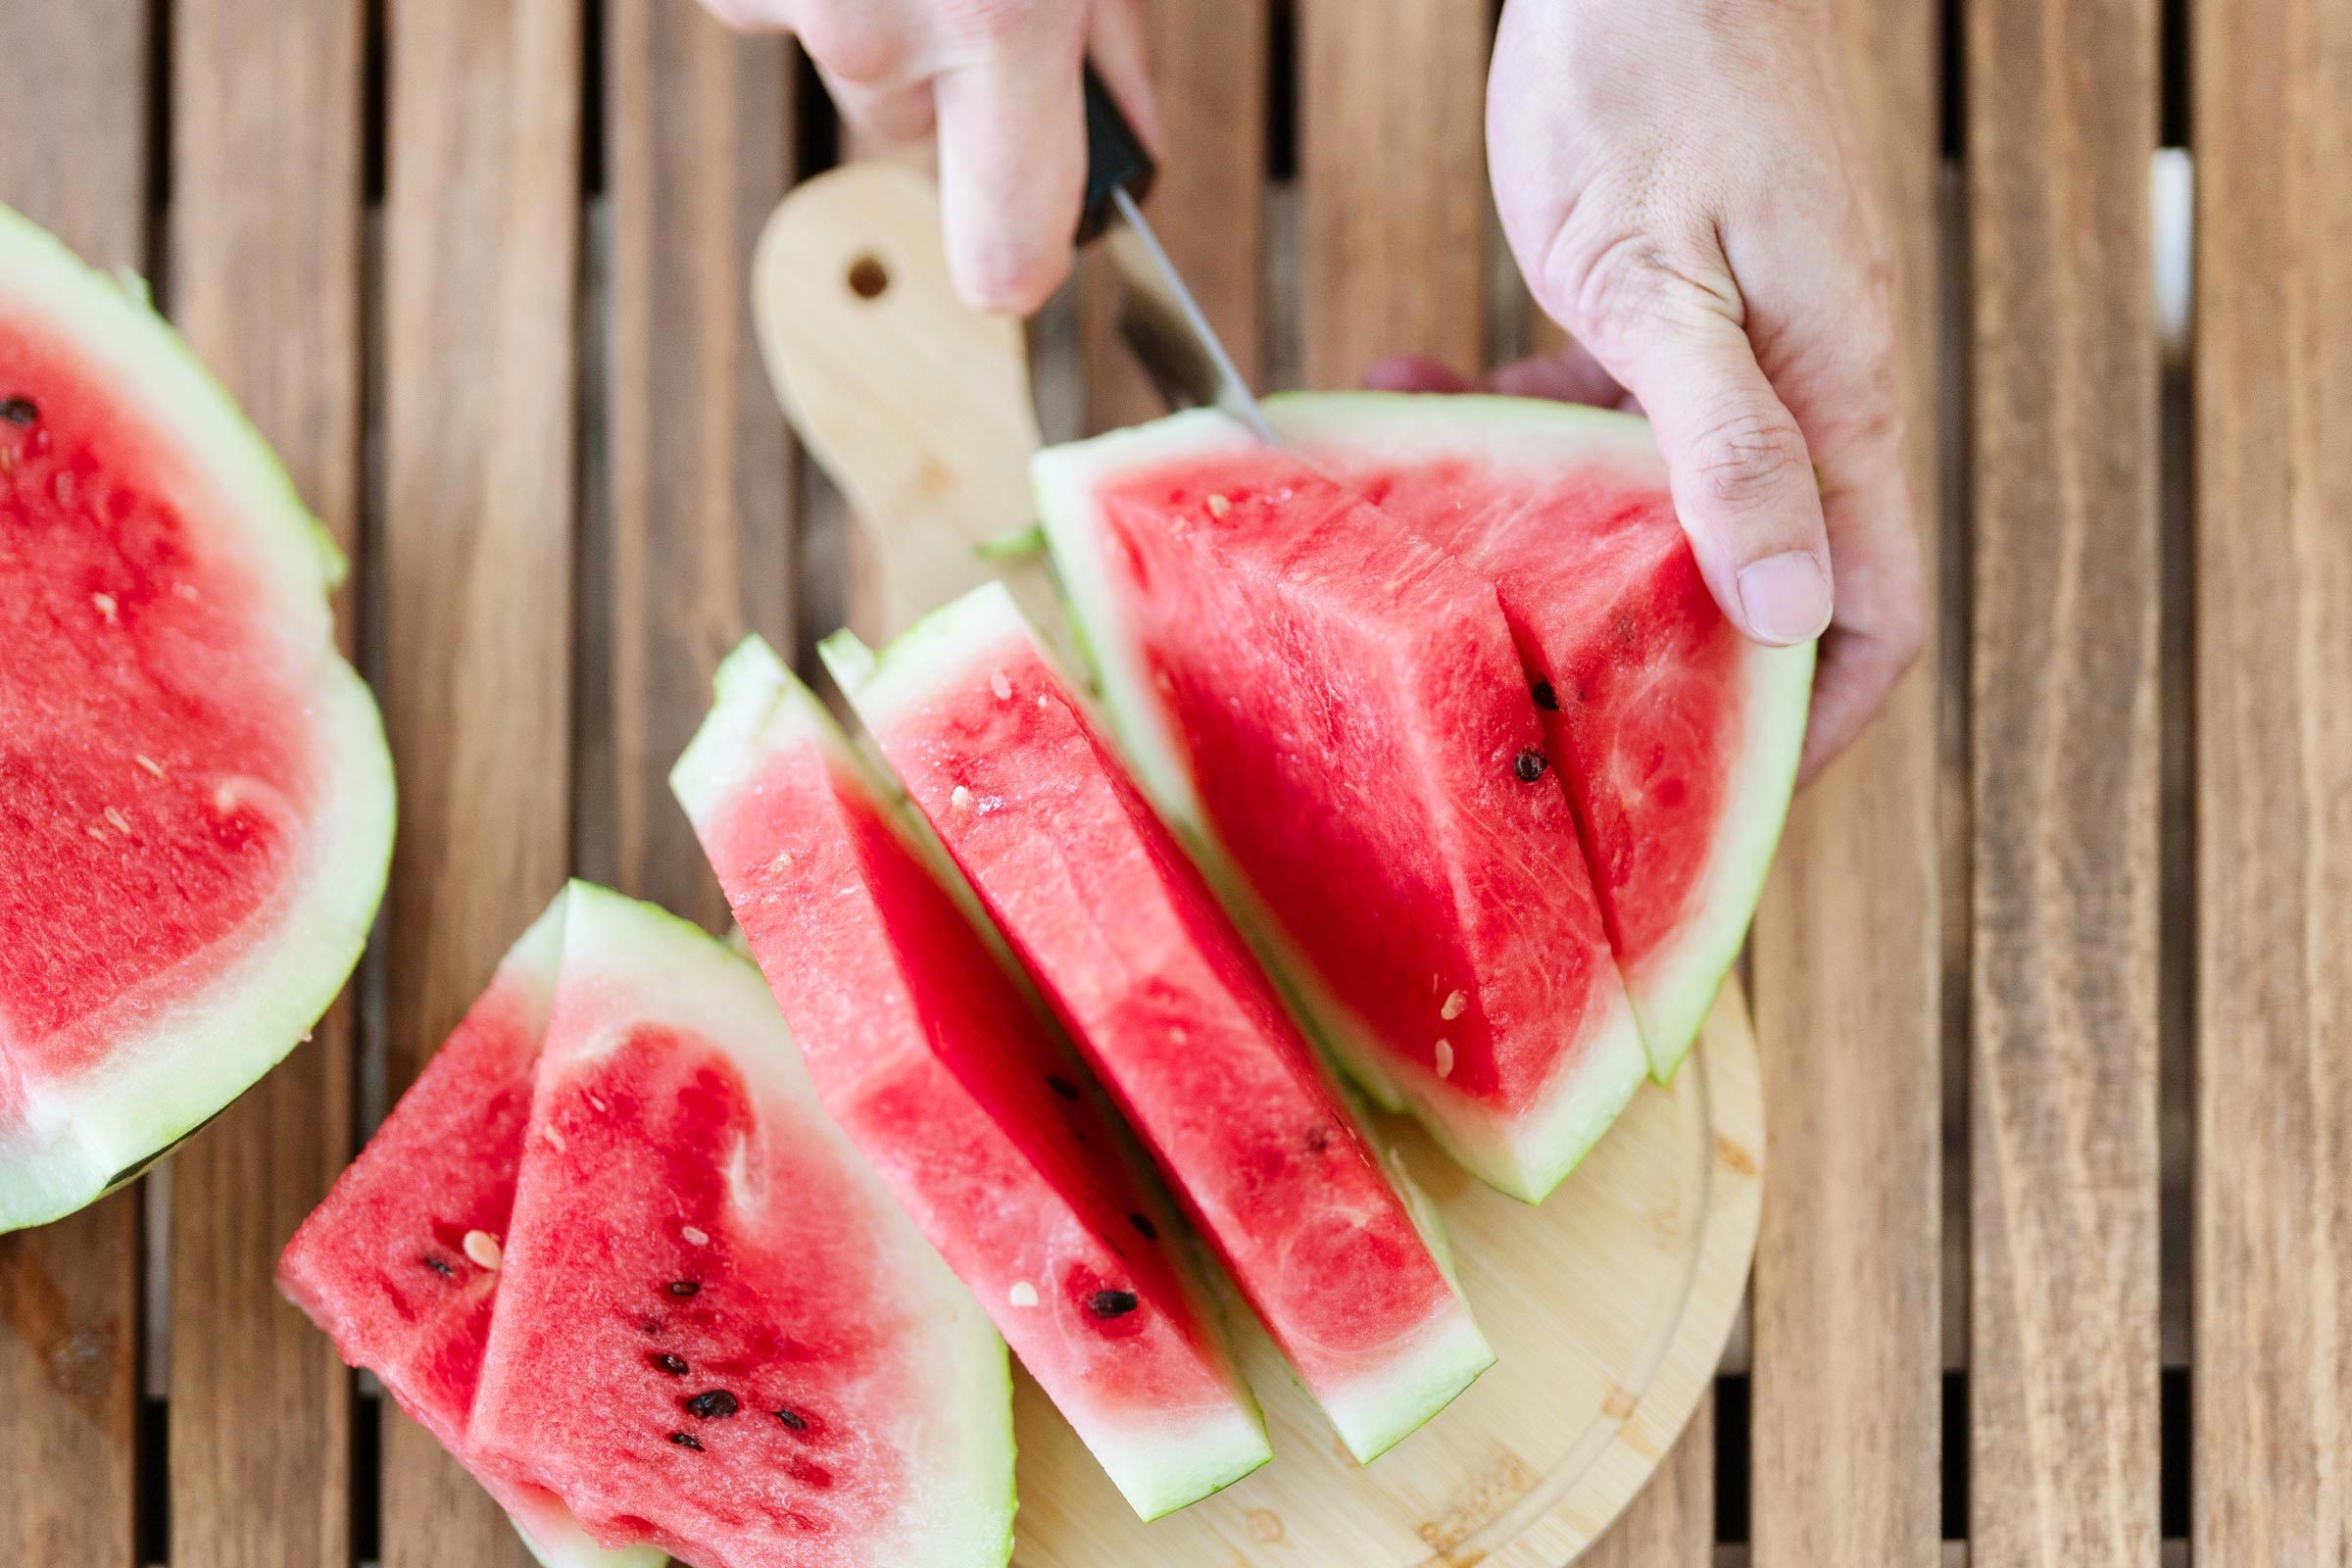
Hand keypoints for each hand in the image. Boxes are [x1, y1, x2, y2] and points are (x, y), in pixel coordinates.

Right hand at [700, 0, 1157, 312]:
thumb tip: (1124, 147)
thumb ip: (1100, 46)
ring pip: (844, 52)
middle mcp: (869, 27)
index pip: (1005, 254)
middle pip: (910, 124)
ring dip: (877, 1)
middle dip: (948, 60)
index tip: (1033, 254)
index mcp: (994, 20)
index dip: (1024, 255)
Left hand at [1417, 0, 1922, 778]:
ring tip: (1442, 521)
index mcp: (1834, 399)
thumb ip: (1726, 447)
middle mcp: (1802, 388)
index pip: (1871, 609)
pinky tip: (1433, 391)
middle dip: (1648, 641)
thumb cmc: (1657, 78)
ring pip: (1657, 496)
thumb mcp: (1666, 284)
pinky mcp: (1672, 307)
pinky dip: (1523, 421)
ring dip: (1552, 523)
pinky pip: (1607, 409)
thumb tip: (1788, 608)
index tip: (1721, 788)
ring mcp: (1737, 348)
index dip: (1814, 719)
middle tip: (1530, 683)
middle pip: (1753, 573)